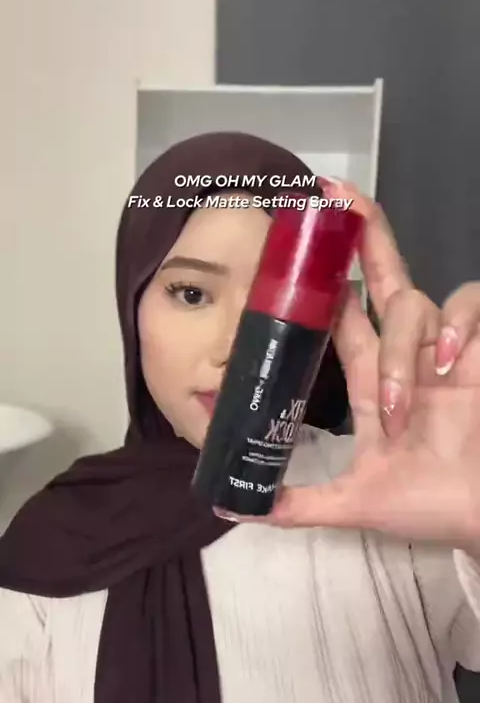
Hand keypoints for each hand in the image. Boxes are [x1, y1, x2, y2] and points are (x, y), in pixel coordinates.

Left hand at [262, 181, 479, 550]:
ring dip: (403, 345)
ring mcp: (444, 351)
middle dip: (363, 235)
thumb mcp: (355, 504)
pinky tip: (446, 359)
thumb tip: (237, 511)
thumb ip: (300, 505)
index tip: (298, 246)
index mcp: (372, 383)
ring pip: (416, 302)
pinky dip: (456, 322)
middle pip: (381, 278)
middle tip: (335, 192)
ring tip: (405, 403)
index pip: (343, 319)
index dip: (321, 285)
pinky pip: (470, 308)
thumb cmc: (428, 506)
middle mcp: (405, 356)